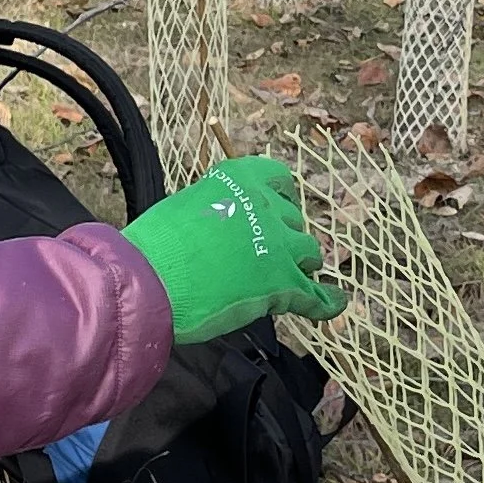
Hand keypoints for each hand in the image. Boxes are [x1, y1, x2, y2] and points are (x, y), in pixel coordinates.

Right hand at [119, 156, 347, 345]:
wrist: (150, 279)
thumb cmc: (155, 246)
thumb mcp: (187, 208)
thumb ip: (217, 213)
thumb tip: (223, 229)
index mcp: (241, 179)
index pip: (280, 178)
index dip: (282, 197)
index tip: (279, 208)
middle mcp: (266, 206)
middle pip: (293, 221)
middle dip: (284, 237)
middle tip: (267, 255)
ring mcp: (279, 245)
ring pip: (309, 253)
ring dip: (301, 264)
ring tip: (292, 277)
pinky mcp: (283, 285)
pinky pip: (316, 296)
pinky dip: (325, 302)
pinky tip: (333, 304)